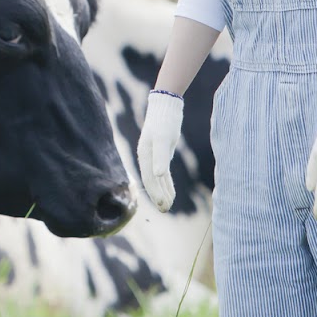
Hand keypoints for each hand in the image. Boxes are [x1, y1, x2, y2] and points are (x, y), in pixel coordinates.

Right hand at [137, 90, 184, 211]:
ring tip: (169, 206)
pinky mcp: (162, 154)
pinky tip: (171, 193)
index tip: (164, 206)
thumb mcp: (164, 139)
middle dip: (158, 196)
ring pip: (157, 179)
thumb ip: (160, 157)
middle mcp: (147, 158)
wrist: (166, 106)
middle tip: (166, 210)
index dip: (155, 194)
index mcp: (145, 156)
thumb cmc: (165, 122)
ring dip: (163, 192)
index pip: (149, 180)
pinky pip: (163, 173)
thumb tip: (158, 175)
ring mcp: (154, 156)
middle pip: (151, 182)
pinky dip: (167, 184)